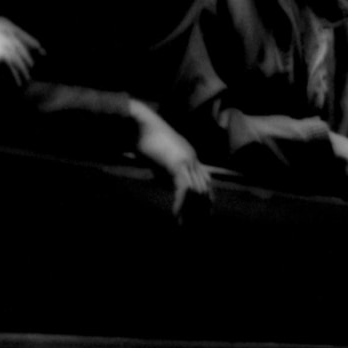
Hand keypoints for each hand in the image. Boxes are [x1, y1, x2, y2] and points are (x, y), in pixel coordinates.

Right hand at [0, 17, 42, 84]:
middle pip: (24, 45)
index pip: (22, 34)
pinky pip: (16, 65)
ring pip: (22, 56)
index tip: (42, 51)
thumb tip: (17, 50)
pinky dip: (18, 74)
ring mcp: (5, 38)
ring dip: (23, 70)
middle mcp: (5, 27)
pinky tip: (19, 82)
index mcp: (0, 21)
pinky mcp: (3, 51)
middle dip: (28, 59)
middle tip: (31, 71)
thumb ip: (0, 40)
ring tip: (24, 79)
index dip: (32, 43)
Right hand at [133, 103, 210, 219]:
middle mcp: (193, 159)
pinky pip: (184, 187)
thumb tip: (167, 186)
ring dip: (190, 208)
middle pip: (204, 187)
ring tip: (184, 223)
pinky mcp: (177, 163)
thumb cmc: (144, 140)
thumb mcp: (159, 159)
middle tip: (198, 223)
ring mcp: (187, 160)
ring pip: (196, 189)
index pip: (206, 180)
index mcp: (191, 157)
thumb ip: (166, 172)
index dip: (208, 197)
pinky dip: (180, 202)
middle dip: (202, 207)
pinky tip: (175, 213)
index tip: (206, 211)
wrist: (139, 124)